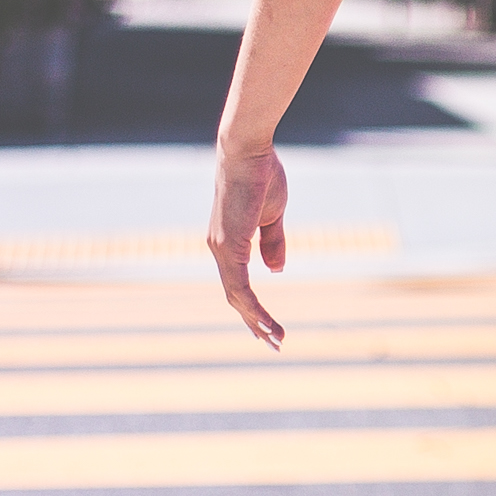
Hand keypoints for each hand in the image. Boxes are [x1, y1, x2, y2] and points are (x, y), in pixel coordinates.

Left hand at [206, 143, 291, 346]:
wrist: (247, 152)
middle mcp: (219, 249)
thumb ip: (272, 244)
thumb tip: (275, 271)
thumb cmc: (261, 176)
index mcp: (228, 242)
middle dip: (254, 322)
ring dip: (256, 320)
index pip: (238, 284)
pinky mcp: (229, 246)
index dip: (253, 307)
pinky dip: (253, 306)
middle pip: (234, 296)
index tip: (268, 326)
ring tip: (276, 339)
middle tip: (272, 343)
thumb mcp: (272, 216)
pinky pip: (240, 285)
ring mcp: (221, 249)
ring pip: (236, 296)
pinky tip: (266, 322)